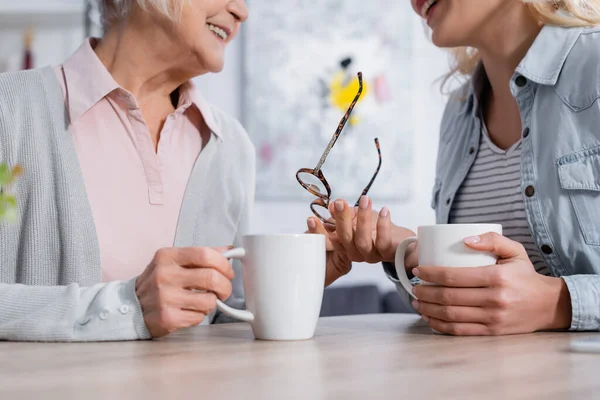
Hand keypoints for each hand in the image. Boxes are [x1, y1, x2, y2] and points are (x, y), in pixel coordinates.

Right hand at [135, 246, 234, 337]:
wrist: (130, 307)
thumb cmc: (158, 283)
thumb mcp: (173, 262)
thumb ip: (200, 256)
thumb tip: (228, 250)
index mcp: (167, 257)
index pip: (204, 254)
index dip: (223, 263)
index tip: (228, 271)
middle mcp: (164, 275)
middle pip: (211, 277)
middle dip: (226, 286)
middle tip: (225, 290)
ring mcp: (165, 298)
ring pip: (209, 300)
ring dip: (213, 302)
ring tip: (205, 301)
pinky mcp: (167, 318)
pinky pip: (199, 317)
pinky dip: (201, 315)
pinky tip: (191, 311)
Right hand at [306, 196, 414, 285]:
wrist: (401, 241)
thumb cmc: (376, 228)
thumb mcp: (357, 217)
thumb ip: (345, 213)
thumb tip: (334, 205)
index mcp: (344, 244)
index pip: (328, 240)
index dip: (318, 231)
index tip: (310, 219)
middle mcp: (354, 252)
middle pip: (344, 238)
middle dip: (341, 219)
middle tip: (340, 203)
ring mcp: (370, 255)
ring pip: (362, 240)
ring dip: (363, 219)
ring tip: (365, 200)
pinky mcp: (386, 253)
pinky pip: (382, 241)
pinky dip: (383, 225)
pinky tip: (384, 211)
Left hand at [412, 232, 571, 335]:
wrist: (548, 305)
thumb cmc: (525, 275)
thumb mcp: (515, 250)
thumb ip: (492, 239)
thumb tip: (465, 239)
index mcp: (496, 277)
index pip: (454, 276)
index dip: (430, 274)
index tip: (418, 271)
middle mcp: (494, 299)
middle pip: (448, 297)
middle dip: (424, 292)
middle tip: (413, 287)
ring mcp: (492, 318)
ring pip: (450, 315)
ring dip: (428, 309)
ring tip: (416, 301)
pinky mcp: (492, 332)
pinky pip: (459, 330)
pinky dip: (439, 325)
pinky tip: (429, 318)